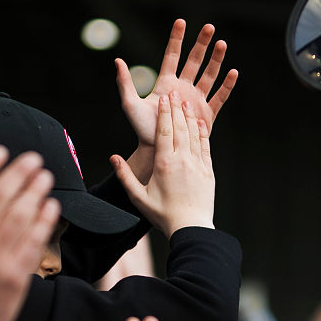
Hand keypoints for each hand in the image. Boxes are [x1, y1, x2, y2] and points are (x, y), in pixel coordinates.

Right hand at [109, 90, 213, 234]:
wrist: (191, 228)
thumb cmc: (162, 214)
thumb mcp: (138, 197)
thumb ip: (125, 176)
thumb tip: (113, 158)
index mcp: (164, 164)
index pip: (164, 131)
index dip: (164, 112)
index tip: (164, 98)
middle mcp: (182, 160)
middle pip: (180, 127)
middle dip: (177, 108)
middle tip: (175, 93)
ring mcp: (197, 164)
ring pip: (194, 134)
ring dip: (190, 117)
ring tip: (186, 103)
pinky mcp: (208, 172)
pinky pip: (205, 147)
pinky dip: (203, 133)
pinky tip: (201, 124)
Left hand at [111, 19, 237, 180]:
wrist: (157, 149)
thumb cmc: (142, 129)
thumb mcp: (130, 104)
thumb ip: (125, 82)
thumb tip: (118, 61)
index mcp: (166, 83)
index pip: (172, 56)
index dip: (176, 39)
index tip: (181, 22)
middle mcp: (183, 88)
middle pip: (194, 61)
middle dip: (202, 44)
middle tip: (209, 27)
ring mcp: (195, 100)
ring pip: (209, 75)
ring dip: (216, 60)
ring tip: (222, 44)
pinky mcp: (206, 114)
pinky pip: (219, 97)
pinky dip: (226, 85)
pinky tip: (233, 72)